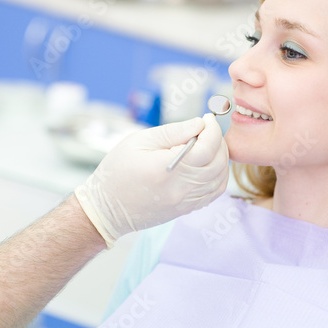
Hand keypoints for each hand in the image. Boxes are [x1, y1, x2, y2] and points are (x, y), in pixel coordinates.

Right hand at [74, 113, 228, 247]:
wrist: (105, 209)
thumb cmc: (117, 171)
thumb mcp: (139, 141)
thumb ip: (173, 132)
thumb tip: (199, 124)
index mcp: (168, 168)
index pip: (206, 148)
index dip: (212, 130)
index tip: (207, 118)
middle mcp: (181, 188)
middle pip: (218, 164)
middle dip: (219, 142)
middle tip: (209, 129)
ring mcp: (185, 202)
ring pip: (220, 179)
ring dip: (222, 159)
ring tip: (210, 145)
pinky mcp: (186, 209)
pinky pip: (214, 193)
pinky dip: (219, 176)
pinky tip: (209, 164)